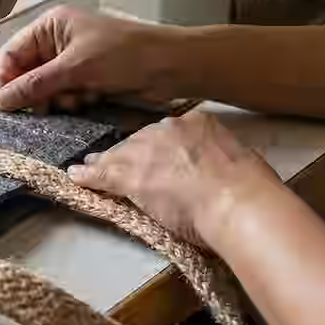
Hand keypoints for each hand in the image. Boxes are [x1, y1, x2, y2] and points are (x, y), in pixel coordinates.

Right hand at [0, 6, 183, 110]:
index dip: (5, 79)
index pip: (12, 54)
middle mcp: (58, 42)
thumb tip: (1, 100)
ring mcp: (73, 62)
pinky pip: (63, 97)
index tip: (5, 104)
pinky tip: (88, 100)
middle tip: (45, 106)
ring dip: (56, 100)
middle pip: (26, 74)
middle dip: (35, 92)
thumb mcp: (75, 68)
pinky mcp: (87, 80)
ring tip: (76, 99)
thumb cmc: (127, 54)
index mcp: (51, 26)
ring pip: (45, 89)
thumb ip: (34, 85)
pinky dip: (70, 103)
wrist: (171, 67)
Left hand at [68, 110, 283, 245]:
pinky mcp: (129, 174)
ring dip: (104, 164)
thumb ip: (220, 162)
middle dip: (132, 154)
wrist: (236, 201)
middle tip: (123, 165)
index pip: (169, 133)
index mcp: (199, 123)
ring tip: (89, 168)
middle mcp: (168, 129)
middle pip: (140, 141)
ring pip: (119, 155)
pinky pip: (102, 173)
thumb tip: (220, 173)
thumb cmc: (248, 189)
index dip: (159, 148)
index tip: (158, 158)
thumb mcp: (240, 163)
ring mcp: (146, 149)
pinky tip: (76, 177)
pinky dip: (88, 176)